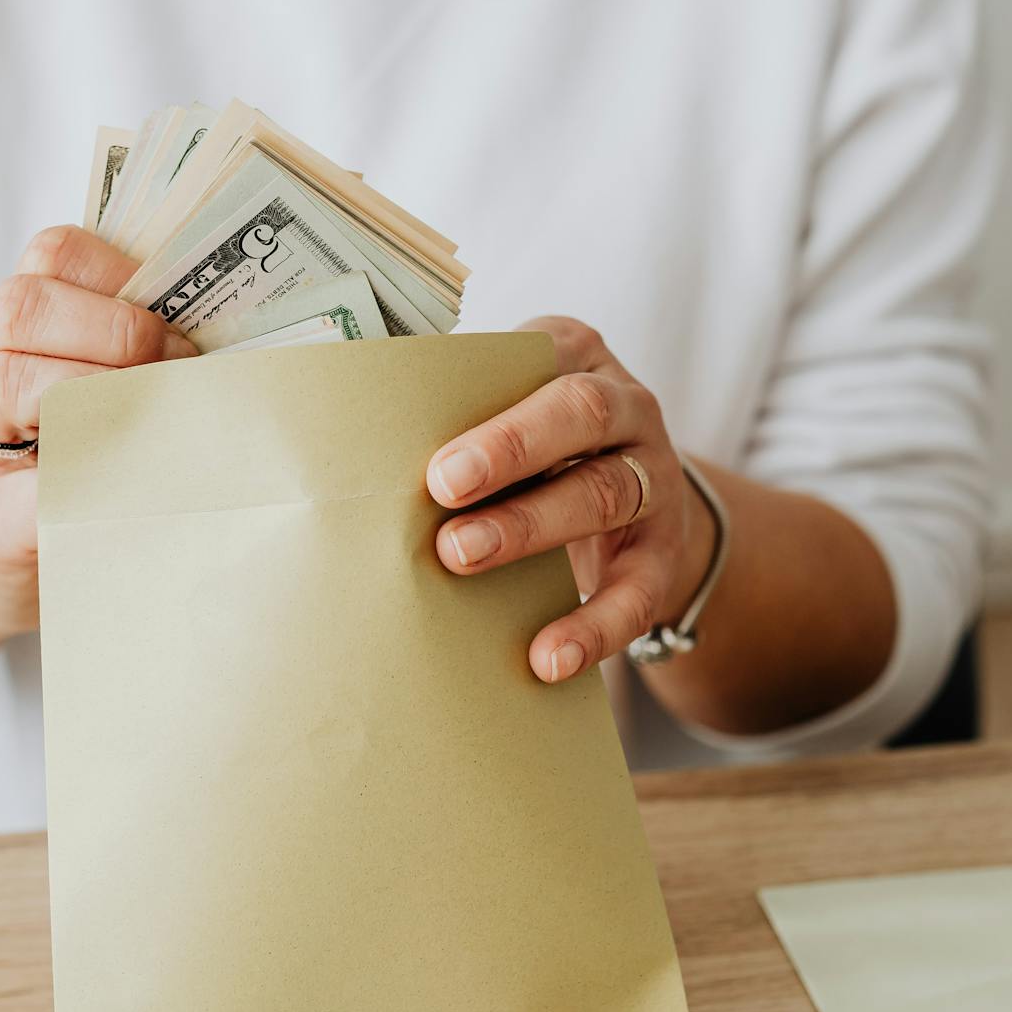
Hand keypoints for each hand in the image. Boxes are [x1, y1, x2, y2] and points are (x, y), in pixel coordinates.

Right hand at [0, 225, 193, 643]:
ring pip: (9, 379)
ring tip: (152, 415)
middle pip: (23, 305)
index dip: (122, 272)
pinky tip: (138, 480)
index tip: (179, 315)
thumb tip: (238, 333)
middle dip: (117, 330)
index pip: (53, 254)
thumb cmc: (59, 465)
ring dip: (98, 390)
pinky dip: (95, 477)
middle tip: (175, 366)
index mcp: (6, 325)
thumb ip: (129, 349)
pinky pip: (37, 486)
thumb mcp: (83, 387)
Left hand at [426, 318, 715, 683]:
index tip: (436, 443)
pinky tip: (547, 657)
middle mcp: (629, 409)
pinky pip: (637, 592)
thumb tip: (351, 445)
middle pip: (580, 413)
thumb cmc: (534, 454)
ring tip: (461, 555)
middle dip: (510, 448)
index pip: (544, 354)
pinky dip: (593, 627)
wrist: (630, 519)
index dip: (491, 392)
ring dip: (530, 526)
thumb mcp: (504, 414)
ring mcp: (654, 481)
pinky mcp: (660, 556)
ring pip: (603, 494)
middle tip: (442, 485)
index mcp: (577, 357)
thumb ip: (450, 414)